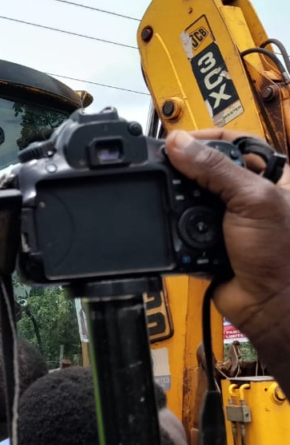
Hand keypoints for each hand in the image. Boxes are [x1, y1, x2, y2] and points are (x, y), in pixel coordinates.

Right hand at [166, 129, 289, 376]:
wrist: (270, 306)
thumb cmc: (283, 257)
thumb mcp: (252, 200)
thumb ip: (215, 169)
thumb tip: (179, 144)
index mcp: (272, 176)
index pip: (233, 142)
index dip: (205, 138)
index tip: (177, 140)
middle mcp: (249, 195)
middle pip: (206, 169)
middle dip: (186, 174)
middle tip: (166, 171)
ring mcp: (226, 219)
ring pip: (189, 199)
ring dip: (181, 208)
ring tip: (178, 210)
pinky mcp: (206, 241)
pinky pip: (180, 228)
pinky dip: (177, 232)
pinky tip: (180, 234)